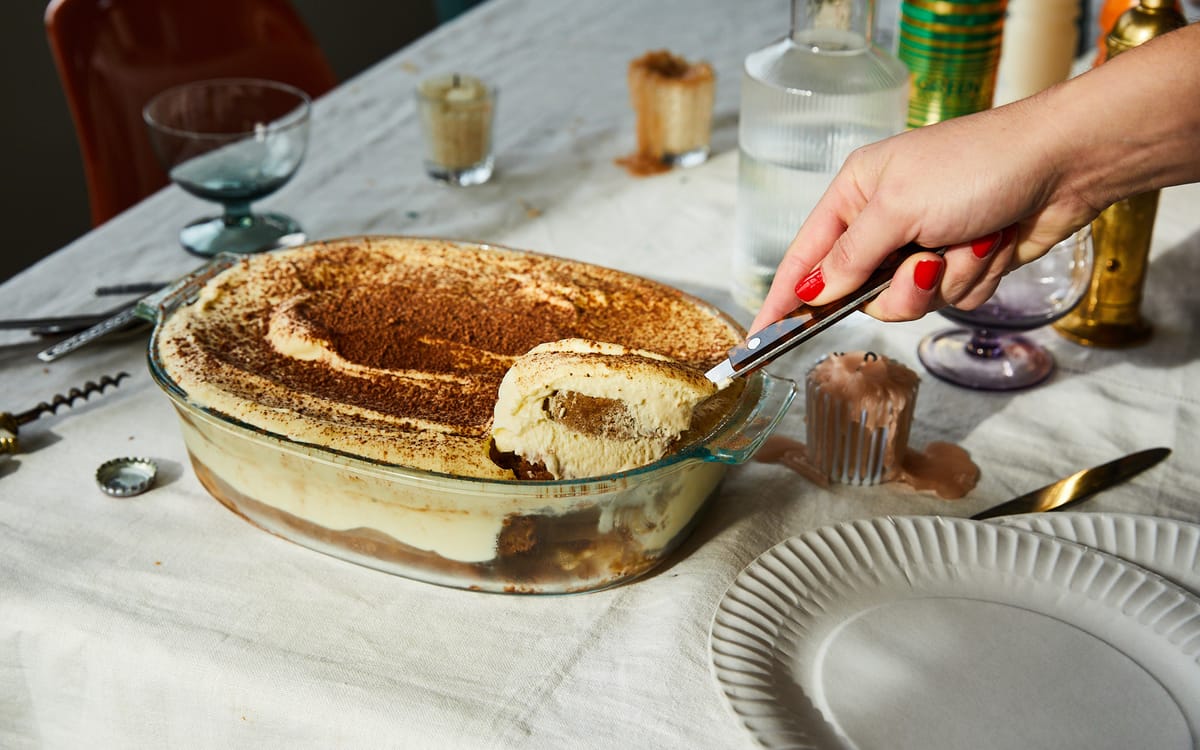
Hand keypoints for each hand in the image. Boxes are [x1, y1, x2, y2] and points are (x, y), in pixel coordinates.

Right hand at [748, 99, 1101, 333]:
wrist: (1063, 164)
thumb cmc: (977, 165)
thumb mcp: (898, 208)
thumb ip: (849, 258)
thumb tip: (810, 293)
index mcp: (856, 195)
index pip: (804, 259)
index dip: (782, 300)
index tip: (759, 337)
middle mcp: (884, 223)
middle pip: (861, 294)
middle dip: (900, 288)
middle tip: (927, 263)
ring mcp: (924, 246)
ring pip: (909, 303)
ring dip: (947, 280)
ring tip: (974, 241)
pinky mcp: (962, 265)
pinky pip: (951, 299)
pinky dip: (976, 276)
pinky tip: (996, 242)